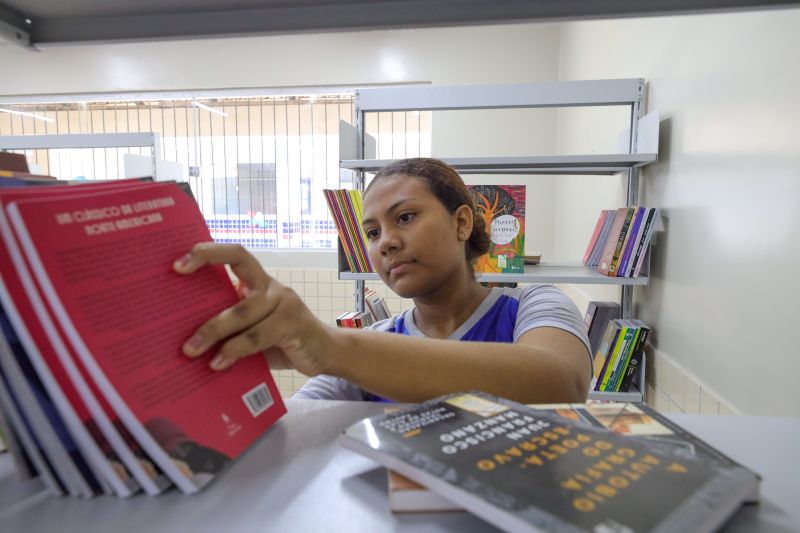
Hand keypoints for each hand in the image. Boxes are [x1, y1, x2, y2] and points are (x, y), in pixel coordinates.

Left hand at [173, 243, 332, 374]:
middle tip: (179, 321)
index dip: (207, 253)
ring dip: (213, 332)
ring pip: (243, 311)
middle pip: (237, 277)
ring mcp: (284, 303)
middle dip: (205, 285)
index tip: (177, 266)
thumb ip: (231, 325)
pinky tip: (218, 364)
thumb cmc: (282, 341)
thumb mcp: (253, 329)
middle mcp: (271, 287)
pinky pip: (257, 336)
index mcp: (259, 282)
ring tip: (191, 351)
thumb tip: (185, 337)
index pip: (235, 254)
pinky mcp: (293, 324)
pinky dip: (234, 351)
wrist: (325, 353)